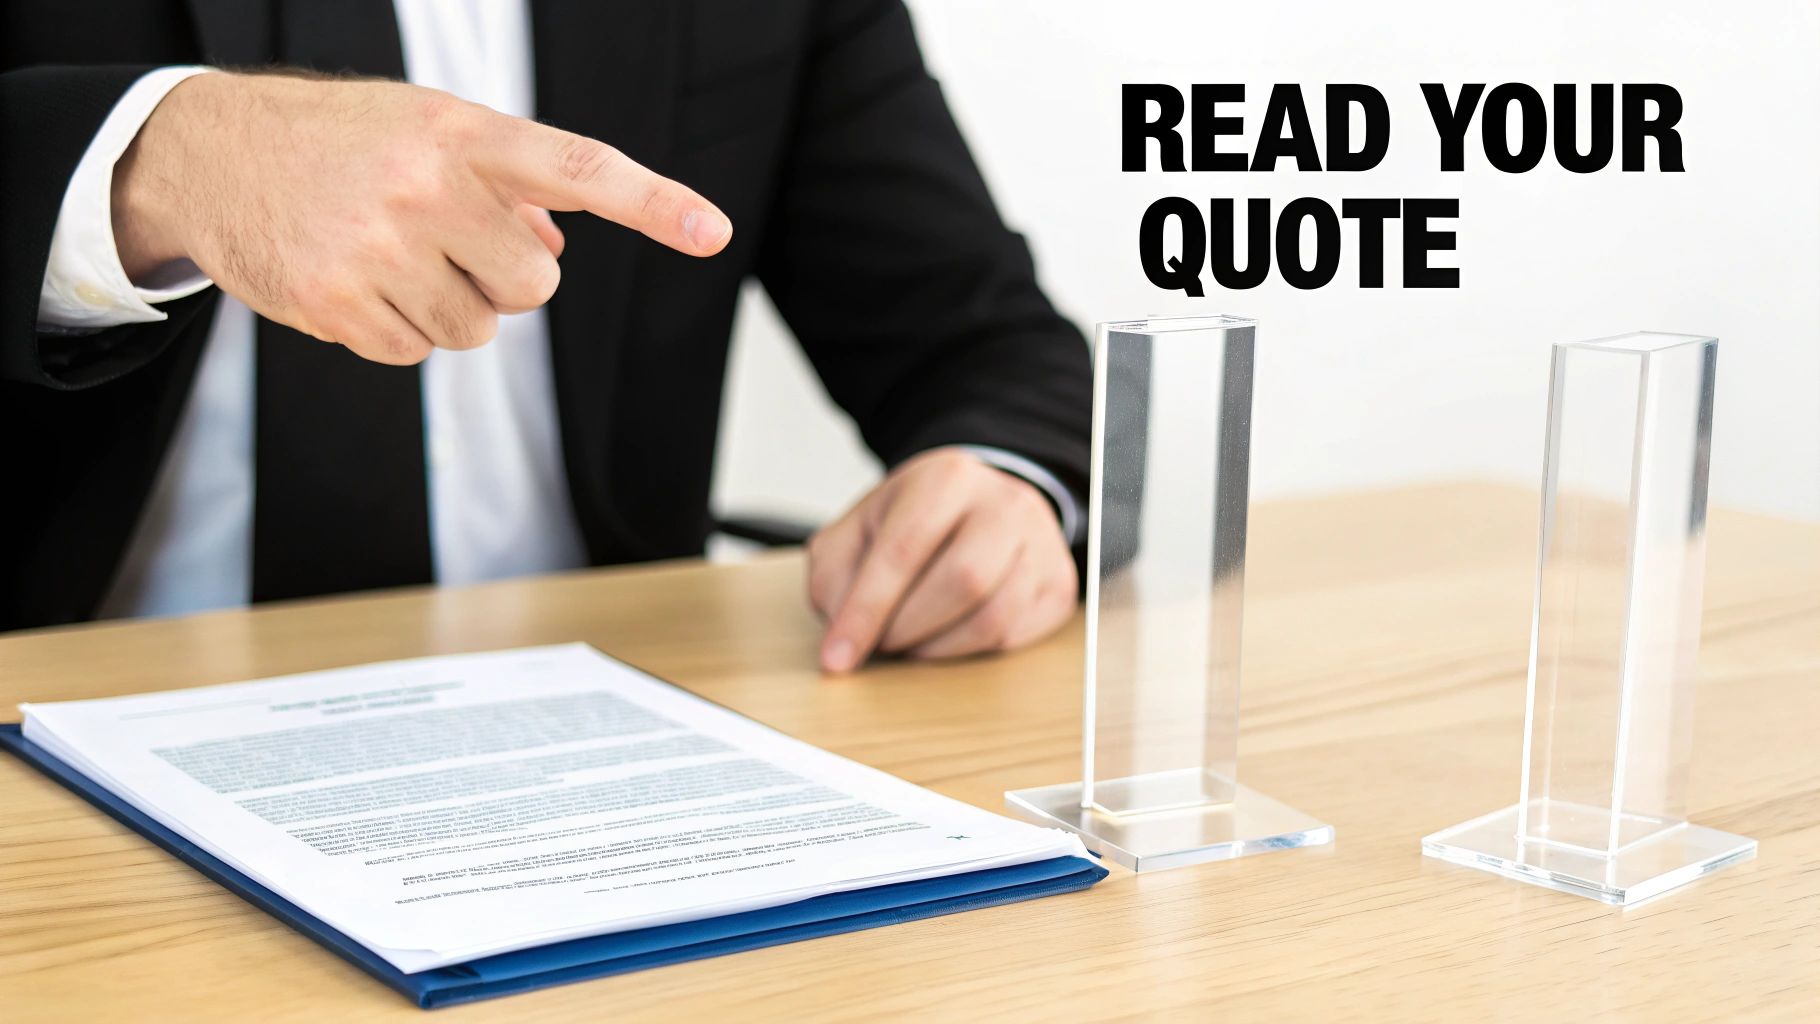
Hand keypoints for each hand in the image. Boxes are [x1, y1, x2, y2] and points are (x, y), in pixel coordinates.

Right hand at [111, 71, 730, 363]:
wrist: (212, 150)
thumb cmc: (346, 140)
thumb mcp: (429, 129)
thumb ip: (507, 181)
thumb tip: (556, 243)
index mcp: (463, 134)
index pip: (579, 167)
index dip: (653, 202)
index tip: (712, 230)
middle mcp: (426, 186)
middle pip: (535, 282)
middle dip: (505, 277)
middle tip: (449, 241)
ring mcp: (378, 246)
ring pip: (478, 330)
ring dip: (451, 307)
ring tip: (395, 256)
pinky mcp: (337, 302)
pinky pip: (417, 352)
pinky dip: (399, 329)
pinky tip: (359, 280)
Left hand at [807, 449, 1077, 671]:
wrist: (977, 507)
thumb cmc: (911, 523)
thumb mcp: (858, 532)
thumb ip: (835, 576)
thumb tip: (843, 633)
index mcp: (946, 477)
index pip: (903, 550)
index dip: (865, 611)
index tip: (836, 658)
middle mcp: (1005, 502)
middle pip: (961, 581)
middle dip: (907, 628)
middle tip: (880, 644)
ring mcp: (1042, 542)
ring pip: (992, 617)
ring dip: (937, 648)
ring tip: (910, 642)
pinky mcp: (1058, 583)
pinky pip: (1014, 636)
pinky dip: (967, 651)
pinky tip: (943, 638)